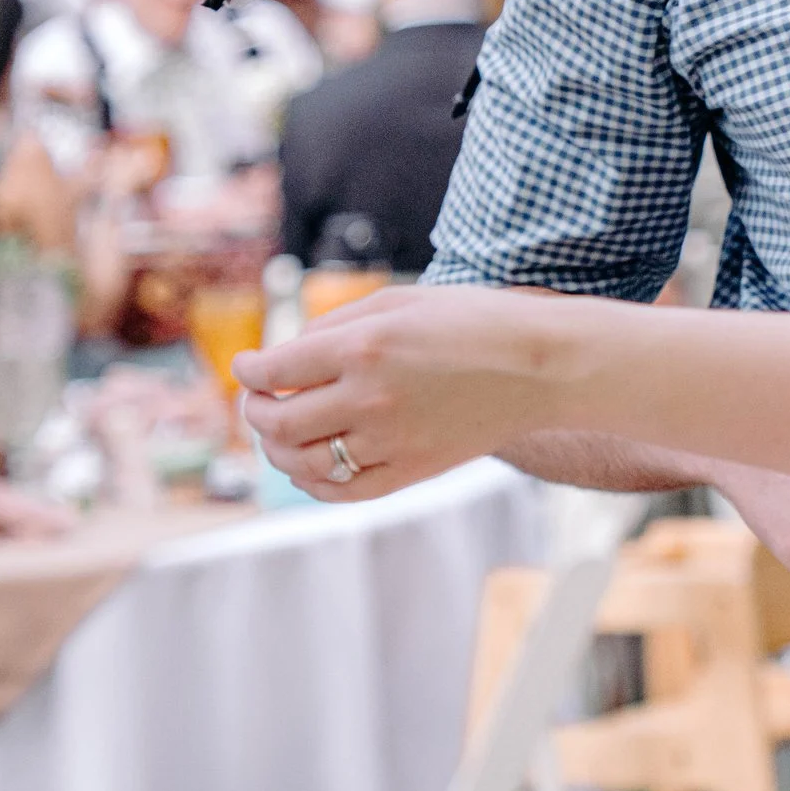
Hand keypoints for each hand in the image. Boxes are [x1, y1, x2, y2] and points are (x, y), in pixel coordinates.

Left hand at [237, 281, 560, 497]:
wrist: (542, 367)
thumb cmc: (473, 321)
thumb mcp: (400, 300)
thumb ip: (337, 324)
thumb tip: (288, 355)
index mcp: (363, 346)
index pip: (275, 369)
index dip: (249, 370)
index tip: (248, 368)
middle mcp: (370, 397)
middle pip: (279, 420)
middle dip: (255, 412)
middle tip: (257, 401)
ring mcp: (391, 440)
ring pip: (303, 461)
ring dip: (276, 449)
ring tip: (277, 434)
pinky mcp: (412, 470)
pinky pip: (343, 490)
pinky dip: (313, 484)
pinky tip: (308, 468)